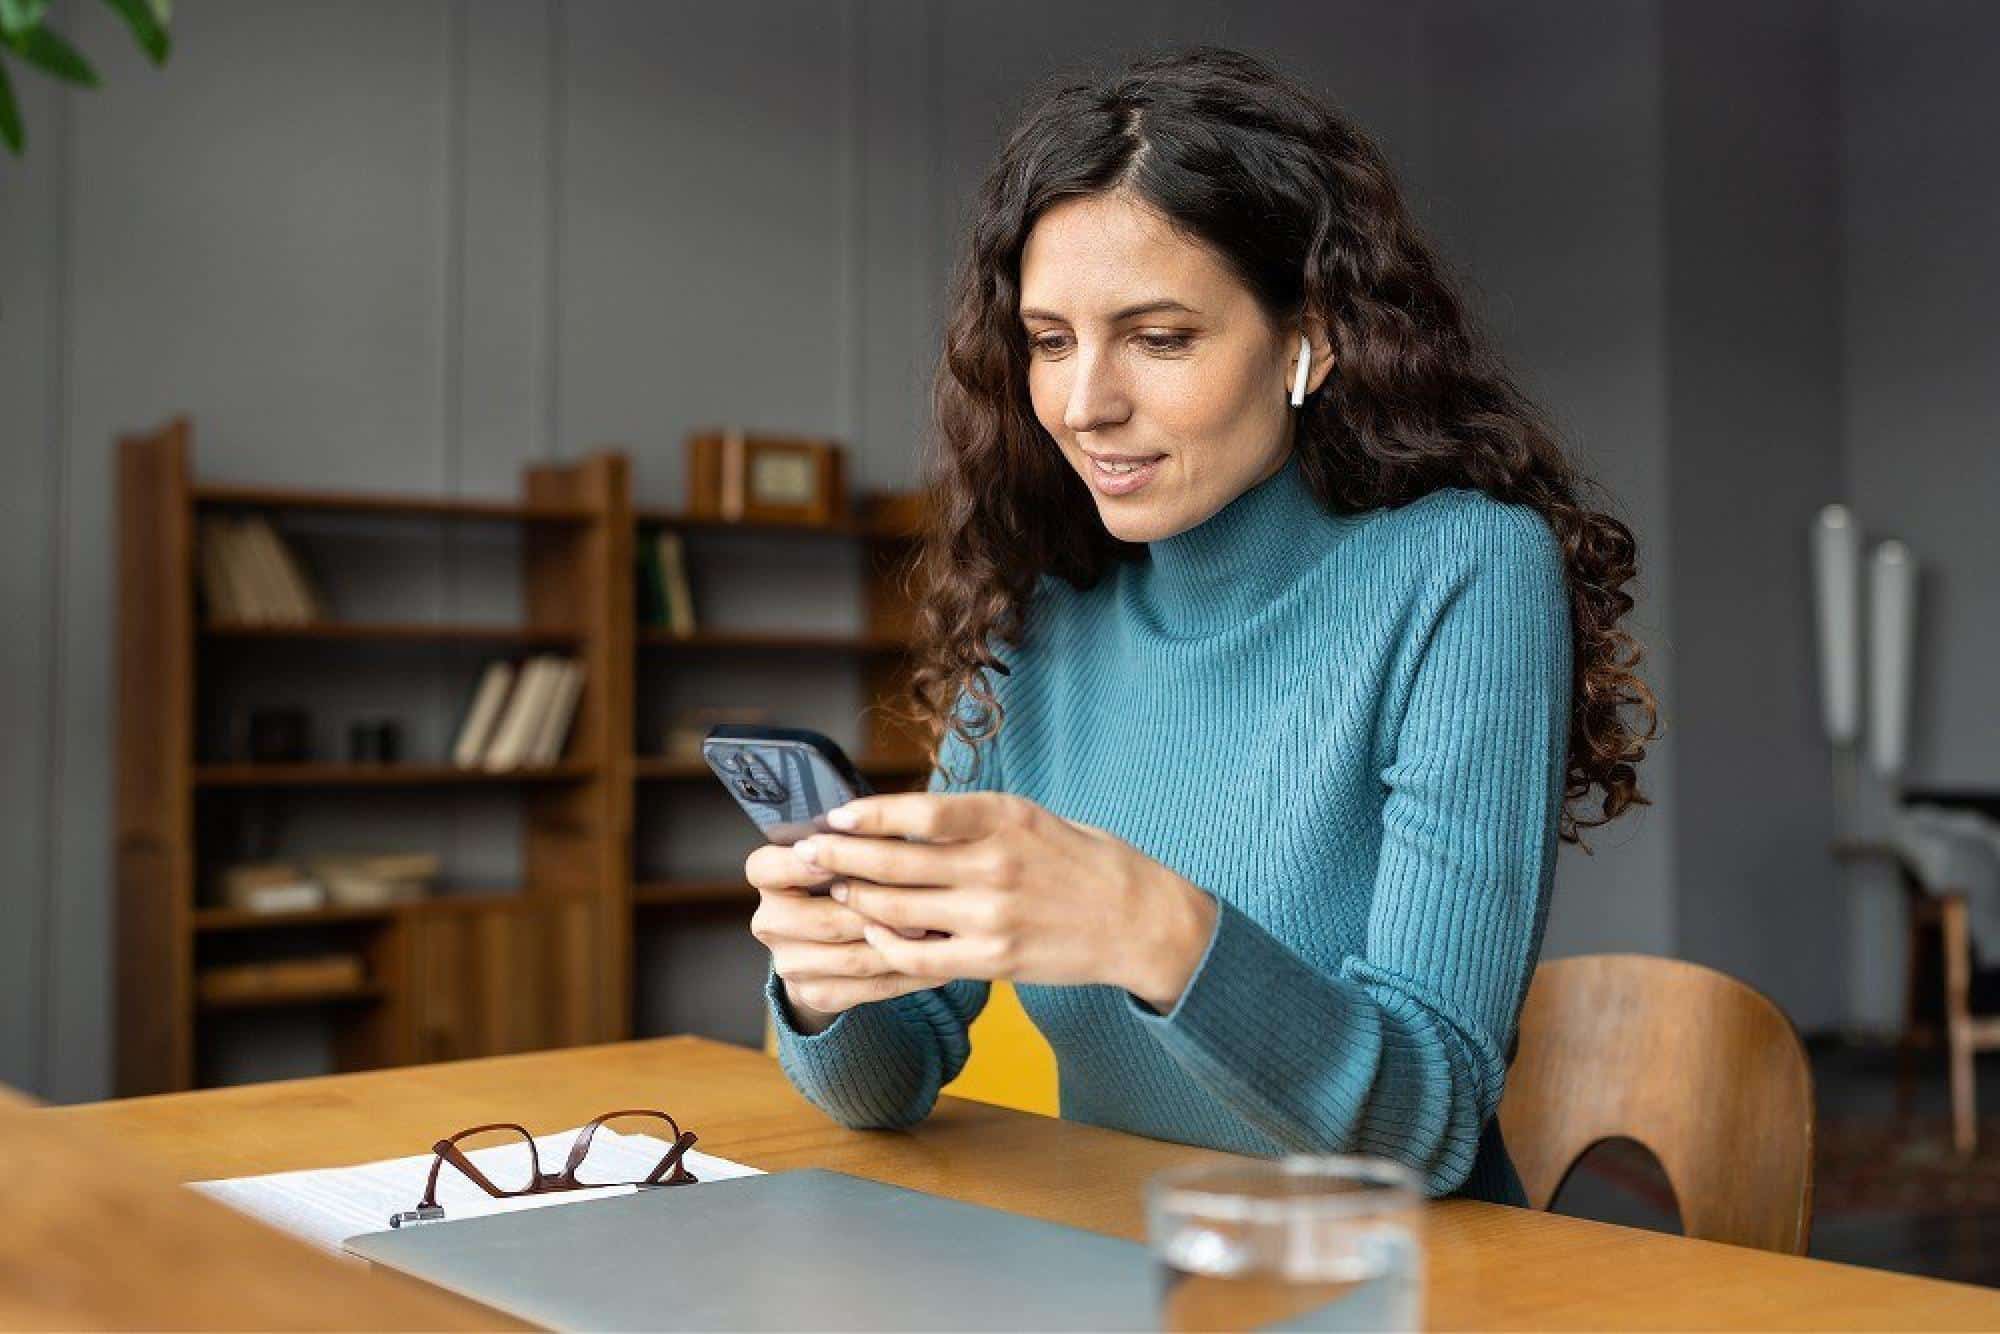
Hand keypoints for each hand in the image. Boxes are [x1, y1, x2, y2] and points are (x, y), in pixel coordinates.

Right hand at [744, 840, 950, 1034]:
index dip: (801, 865)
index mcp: (767, 877)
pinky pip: (868, 988)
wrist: (831, 937)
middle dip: (877, 912)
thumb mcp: (847, 848)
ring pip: (852, 958)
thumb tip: (891, 833)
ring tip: (941, 931)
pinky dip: (909, 975)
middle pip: (823, 920)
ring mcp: (789, 962)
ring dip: (900, 946)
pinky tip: (940, 961)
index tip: (835, 859)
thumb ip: (859, 840)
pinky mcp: (814, 994)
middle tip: (925, 902)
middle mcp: (769, 921)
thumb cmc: (848, 874)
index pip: (767, 868)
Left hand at [792, 792, 1217, 1011]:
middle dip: (842, 858)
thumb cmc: (1085, 862)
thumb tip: (908, 817)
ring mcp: (992, 915)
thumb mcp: (1034, 819)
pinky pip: (921, 955)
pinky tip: (873, 933)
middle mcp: (996, 863)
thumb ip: (975, 820)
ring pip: (900, 909)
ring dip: (857, 899)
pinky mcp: (993, 958)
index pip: (921, 810)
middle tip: (806, 854)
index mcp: (1006, 817)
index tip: (834, 816)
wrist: (1140, 920)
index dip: (869, 815)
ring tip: (833, 891)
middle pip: (896, 861)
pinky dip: (888, 944)